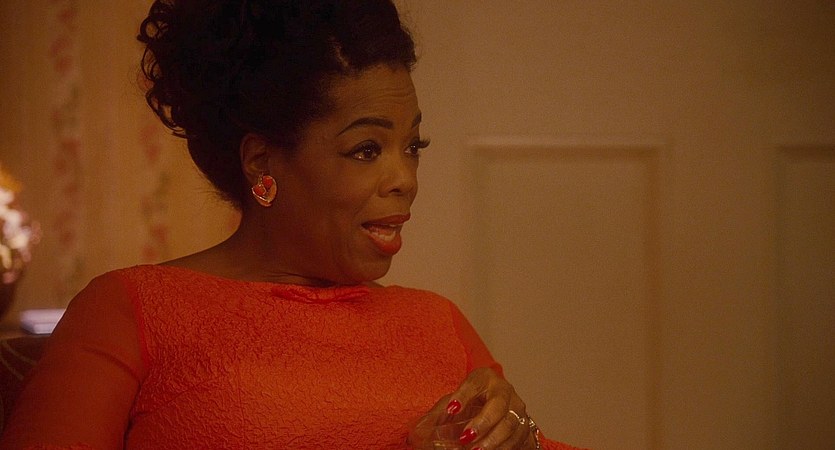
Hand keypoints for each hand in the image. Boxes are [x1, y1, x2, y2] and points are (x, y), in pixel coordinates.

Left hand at [414, 367, 535, 448]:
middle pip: (498, 405)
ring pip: (510, 424)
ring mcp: (517, 408)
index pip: (474, 382)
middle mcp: (503, 390)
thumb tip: (415, 433)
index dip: (463, 395)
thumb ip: (438, 416)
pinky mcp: (524, 425)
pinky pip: (517, 438)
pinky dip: (502, 448)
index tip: (451, 408)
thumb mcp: (454, 403)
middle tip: (466, 436)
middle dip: (483, 422)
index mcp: (484, 378)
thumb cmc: (473, 403)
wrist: (497, 407)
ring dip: (493, 440)